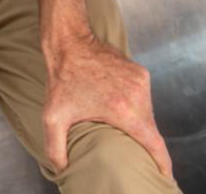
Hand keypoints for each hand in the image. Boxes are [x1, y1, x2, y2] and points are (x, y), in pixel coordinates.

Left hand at [43, 32, 172, 181]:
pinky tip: (117, 102)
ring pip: (147, 111)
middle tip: (126, 143)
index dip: (161, 163)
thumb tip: (62, 168)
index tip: (162, 174)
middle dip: (141, 139)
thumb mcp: (53, 117)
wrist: (68, 41)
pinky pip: (142, 95)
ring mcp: (140, 80)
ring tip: (118, 120)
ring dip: (136, 119)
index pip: (154, 144)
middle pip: (149, 128)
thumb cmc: (61, 79)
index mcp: (124, 110)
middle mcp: (137, 95)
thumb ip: (55, 147)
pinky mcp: (139, 70)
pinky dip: (134, 103)